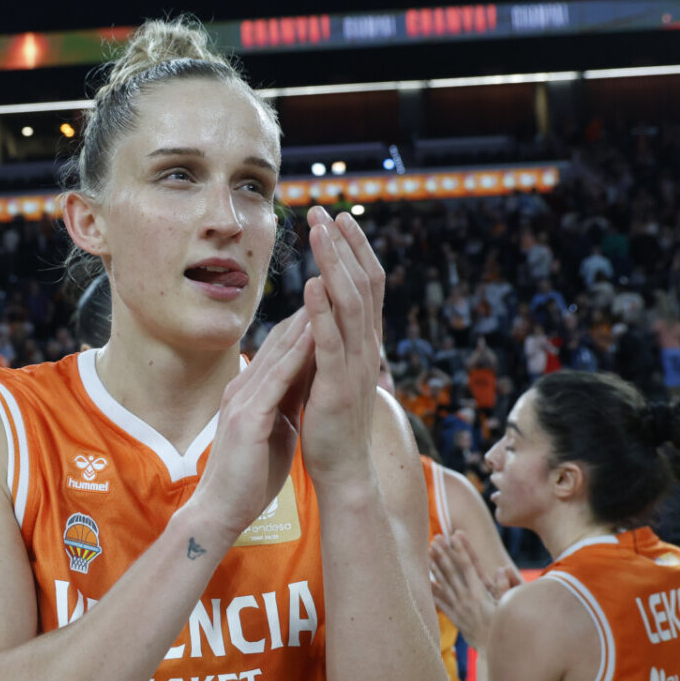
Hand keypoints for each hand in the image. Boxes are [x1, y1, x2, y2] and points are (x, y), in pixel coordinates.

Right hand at [190, 307, 314, 537]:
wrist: (220, 512)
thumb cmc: (248, 477)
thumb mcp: (272, 431)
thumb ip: (283, 405)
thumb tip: (300, 390)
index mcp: (251, 390)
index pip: (284, 345)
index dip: (310, 318)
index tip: (337, 295)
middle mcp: (244, 386)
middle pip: (282, 336)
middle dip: (312, 305)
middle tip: (337, 274)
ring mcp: (243, 398)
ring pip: (280, 349)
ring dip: (308, 317)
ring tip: (332, 287)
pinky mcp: (248, 416)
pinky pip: (278, 378)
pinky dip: (298, 353)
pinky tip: (317, 333)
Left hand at [298, 207, 384, 489]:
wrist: (341, 470)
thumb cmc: (330, 424)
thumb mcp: (330, 372)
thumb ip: (329, 342)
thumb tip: (318, 311)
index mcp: (364, 343)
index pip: (365, 285)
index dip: (353, 250)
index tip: (336, 219)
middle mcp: (367, 347)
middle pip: (363, 283)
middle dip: (344, 245)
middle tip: (326, 211)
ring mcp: (355, 365)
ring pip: (350, 304)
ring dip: (335, 264)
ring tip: (320, 233)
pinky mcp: (336, 386)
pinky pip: (332, 342)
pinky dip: (323, 311)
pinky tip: (312, 286)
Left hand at [429, 531, 505, 650]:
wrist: (493, 655)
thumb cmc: (504, 631)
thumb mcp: (508, 608)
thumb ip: (505, 588)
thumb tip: (502, 569)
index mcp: (480, 594)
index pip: (468, 566)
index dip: (461, 550)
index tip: (454, 536)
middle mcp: (466, 599)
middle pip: (452, 571)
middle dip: (444, 553)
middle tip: (435, 538)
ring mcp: (458, 608)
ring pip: (444, 583)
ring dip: (435, 566)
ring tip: (428, 551)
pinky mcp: (454, 617)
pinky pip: (439, 601)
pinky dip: (431, 589)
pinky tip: (424, 579)